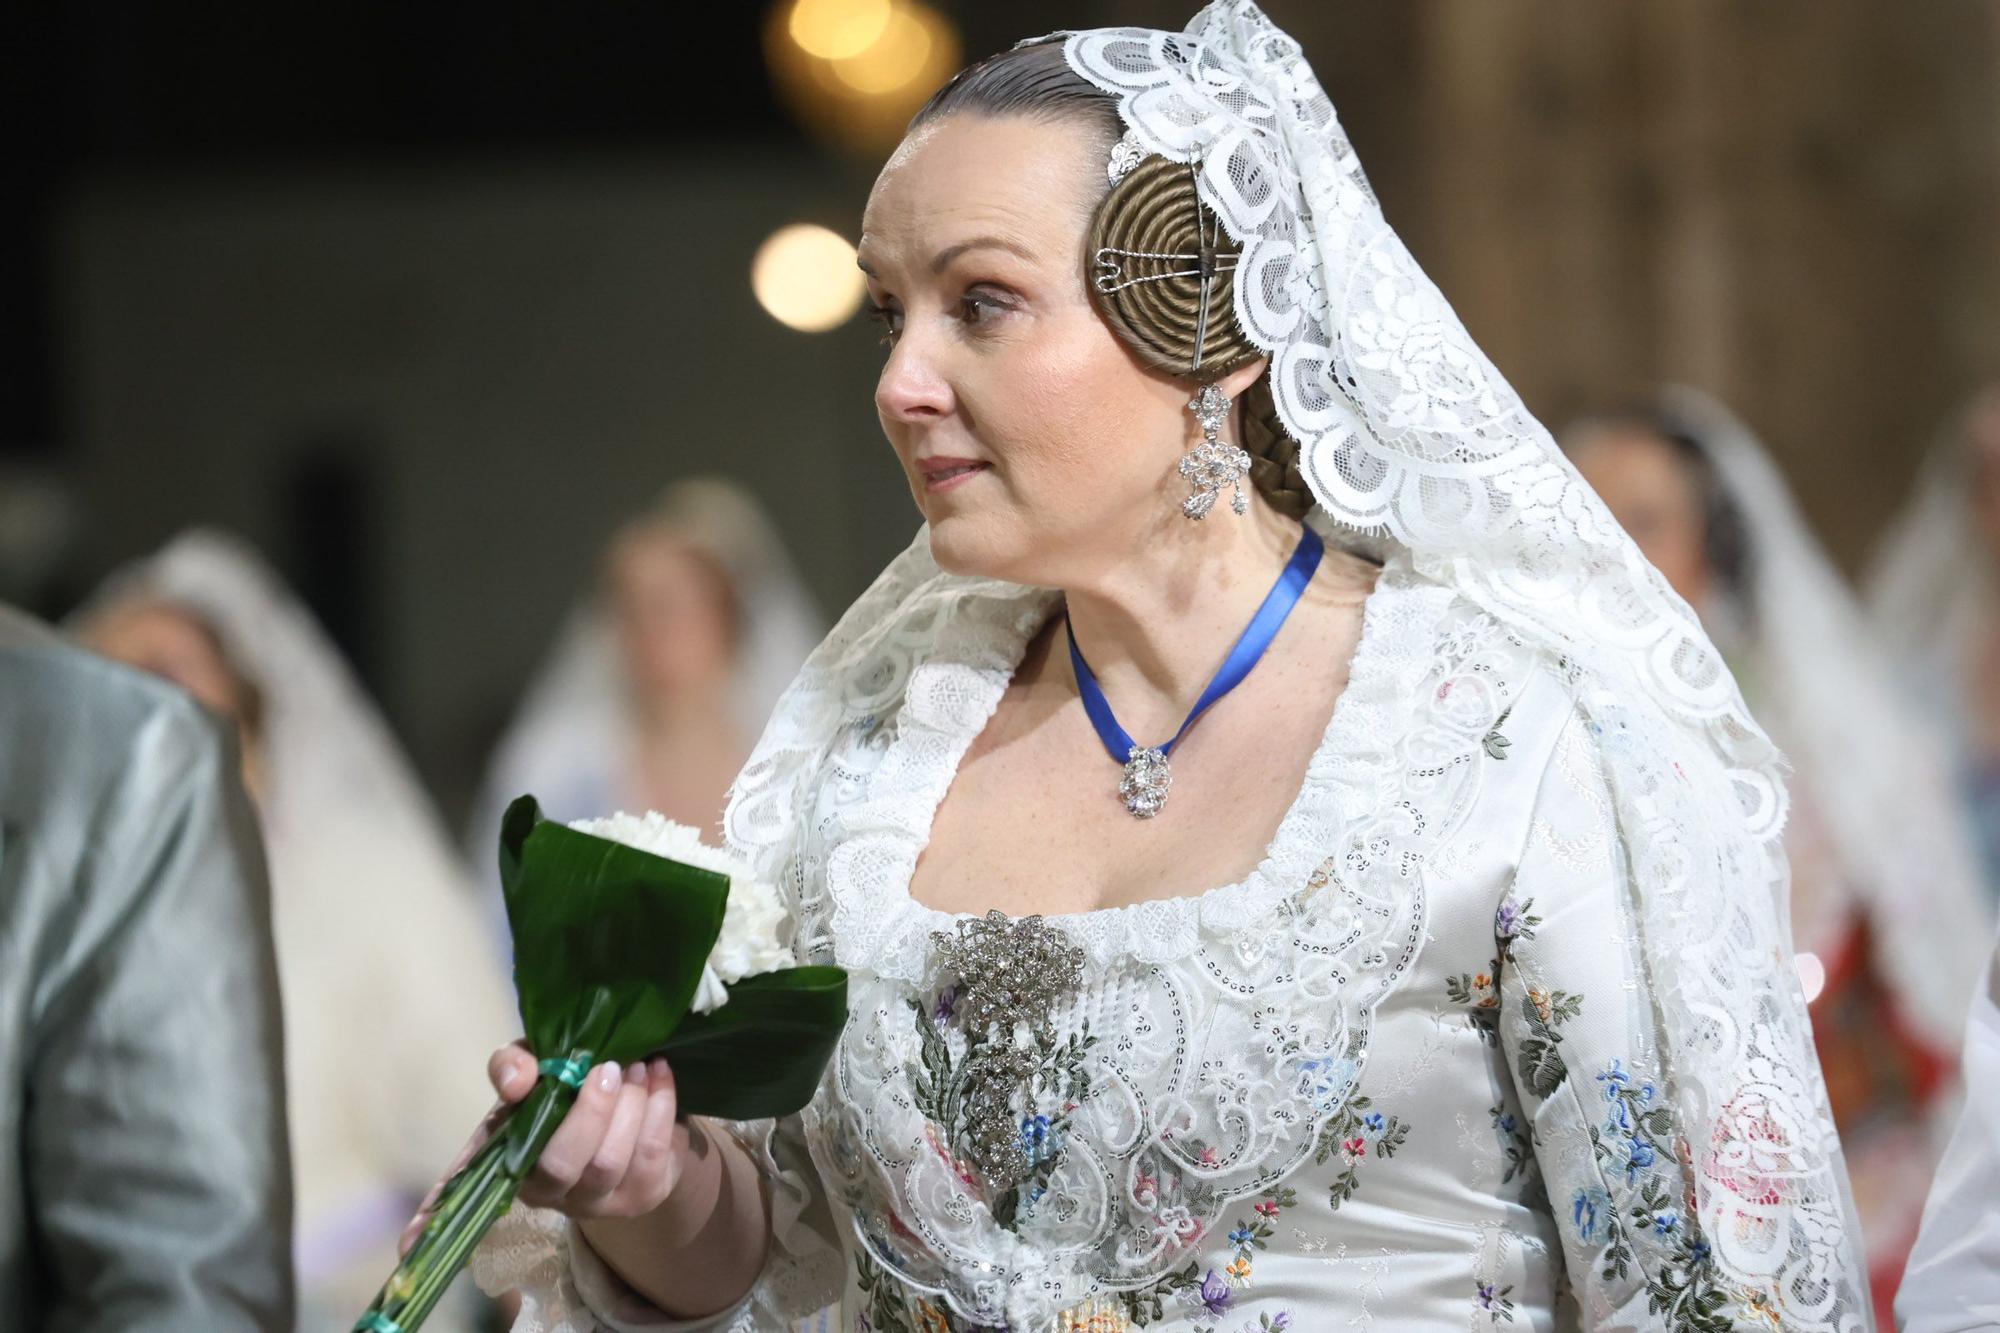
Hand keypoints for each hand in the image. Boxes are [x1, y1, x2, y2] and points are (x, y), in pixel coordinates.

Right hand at [400, 1042, 688, 1254]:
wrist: (639, 1106)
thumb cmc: (572, 1087)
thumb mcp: (537, 1066)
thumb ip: (517, 1065)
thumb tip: (517, 1078)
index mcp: (506, 1156)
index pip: (462, 1189)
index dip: (433, 1213)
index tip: (409, 1241)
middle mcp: (544, 1189)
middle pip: (560, 1164)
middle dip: (587, 1112)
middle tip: (605, 1068)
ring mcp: (595, 1199)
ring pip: (611, 1159)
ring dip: (629, 1104)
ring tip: (634, 1066)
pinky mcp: (642, 1194)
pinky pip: (652, 1151)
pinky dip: (660, 1105)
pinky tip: (658, 1075)